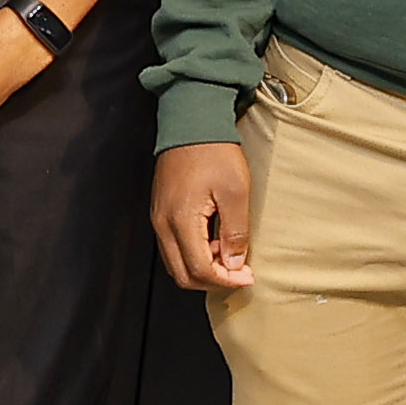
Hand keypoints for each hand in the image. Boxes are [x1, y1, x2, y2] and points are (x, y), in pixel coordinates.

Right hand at [153, 144, 257, 290]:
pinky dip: (193, 254)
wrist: (191, 123)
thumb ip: (235, 233)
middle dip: (212, 281)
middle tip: (238, 272)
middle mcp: (163, 224)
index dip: (225, 280)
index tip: (247, 276)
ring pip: (175, 263)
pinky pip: (172, 247)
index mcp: (180, 221)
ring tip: (228, 253)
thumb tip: (233, 264)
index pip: (199, 269)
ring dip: (202, 268)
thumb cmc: (213, 152)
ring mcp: (159, 218)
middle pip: (182, 274)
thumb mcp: (235, 192)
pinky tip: (213, 240)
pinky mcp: (160, 211)